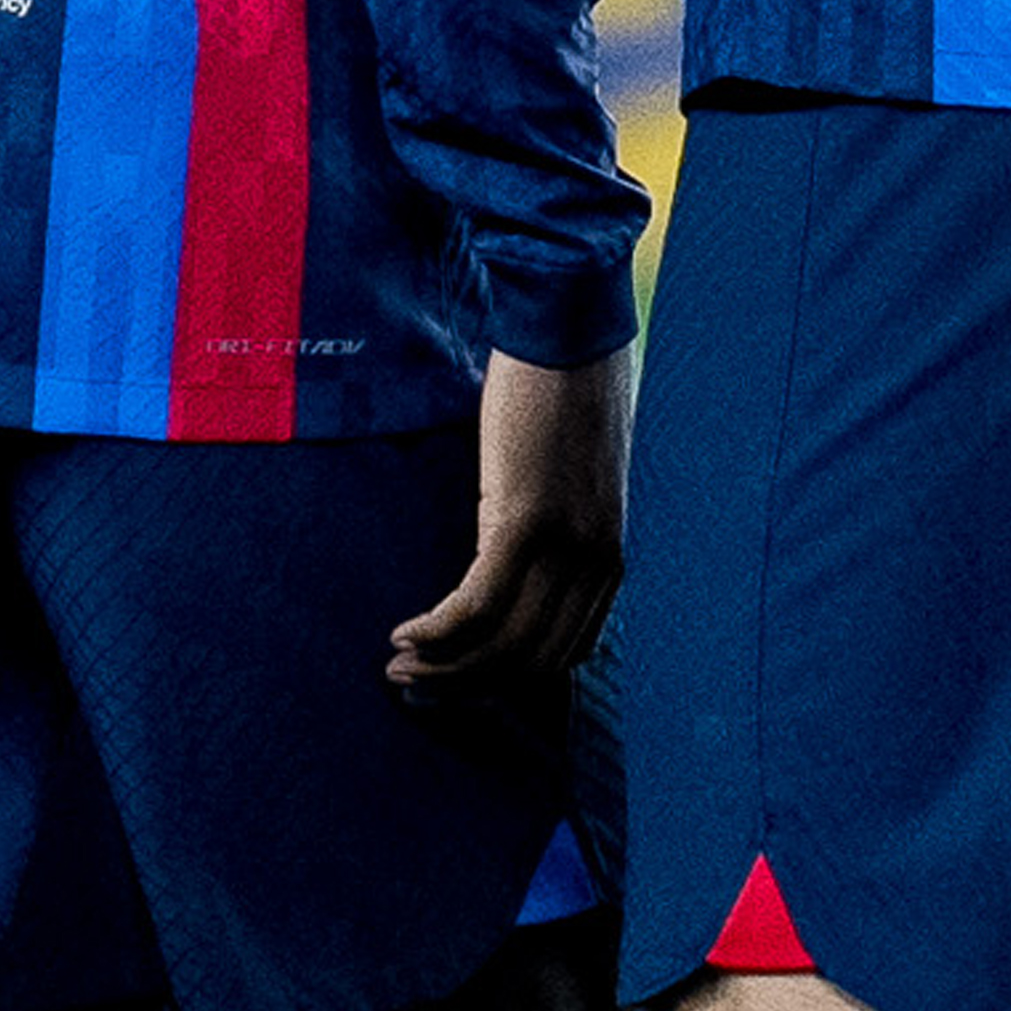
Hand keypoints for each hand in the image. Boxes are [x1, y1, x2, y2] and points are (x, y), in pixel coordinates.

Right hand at [390, 344, 627, 708]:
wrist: (568, 327)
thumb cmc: (566, 389)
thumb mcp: (576, 474)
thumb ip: (562, 523)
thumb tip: (518, 557)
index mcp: (610, 555)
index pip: (565, 654)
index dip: (507, 680)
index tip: (460, 677)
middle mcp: (594, 560)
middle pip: (530, 661)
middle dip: (468, 683)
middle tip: (415, 683)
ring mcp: (563, 543)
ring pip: (501, 643)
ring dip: (444, 665)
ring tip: (400, 665)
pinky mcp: (522, 520)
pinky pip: (475, 604)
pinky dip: (437, 629)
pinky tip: (405, 630)